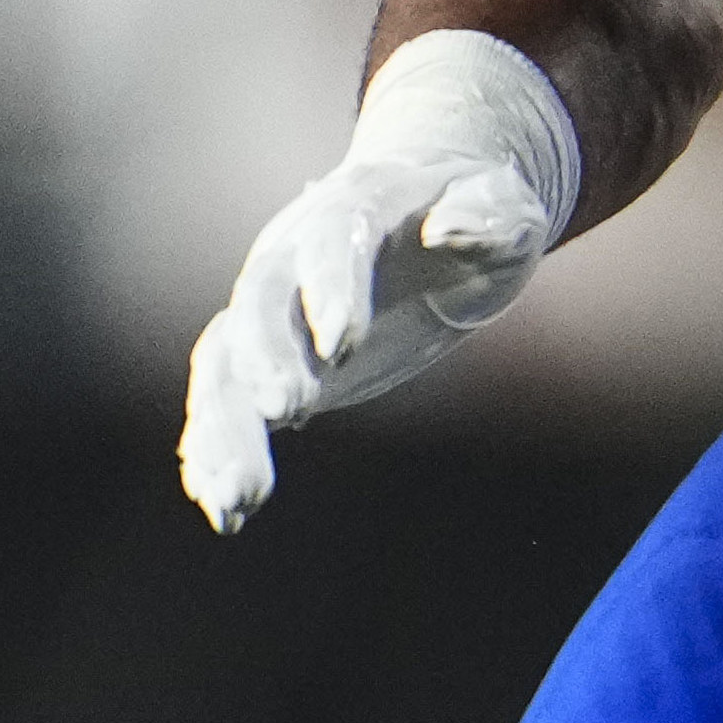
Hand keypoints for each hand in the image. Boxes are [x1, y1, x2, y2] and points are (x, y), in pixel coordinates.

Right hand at [178, 35, 580, 528]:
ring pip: (228, 364)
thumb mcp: (506, 211)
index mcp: (354, 207)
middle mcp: (293, 256)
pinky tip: (225, 515)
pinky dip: (217, 454)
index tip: (343, 345)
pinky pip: (228, 404)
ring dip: (223, 427)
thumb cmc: (479, 211)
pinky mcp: (272, 364)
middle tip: (284, 411)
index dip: (333, 286)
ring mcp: (274, 312)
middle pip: (261, 303)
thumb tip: (452, 228)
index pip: (332, 239)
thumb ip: (490, 219)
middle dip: (266, 357)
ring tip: (235, 498)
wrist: (435, 214)